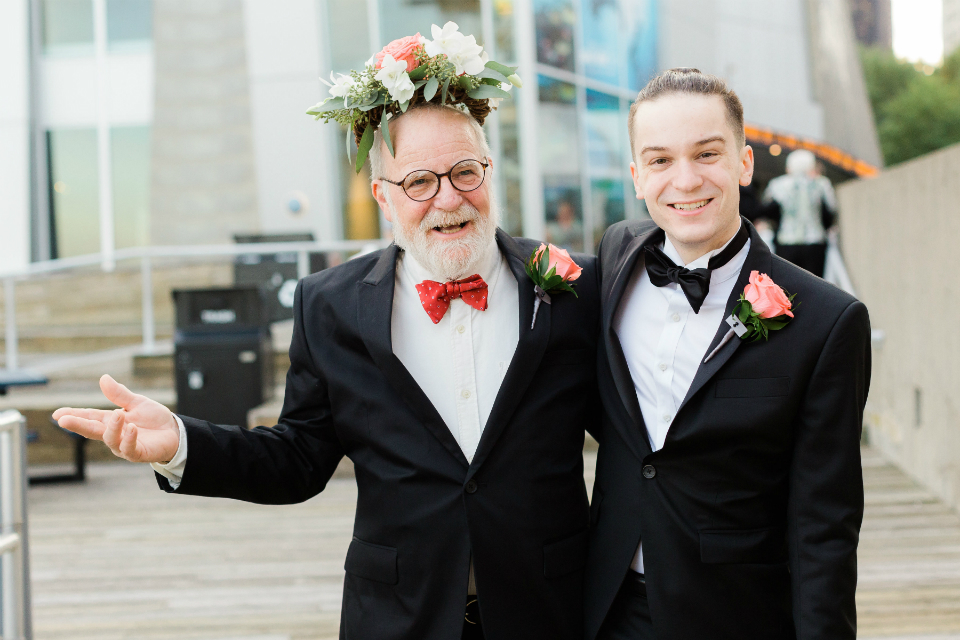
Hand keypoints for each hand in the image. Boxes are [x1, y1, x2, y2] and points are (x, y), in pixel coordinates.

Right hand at [53, 374, 179, 462]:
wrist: (174, 432)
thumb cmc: (153, 419)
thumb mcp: (137, 402)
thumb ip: (119, 394)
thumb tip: (103, 378)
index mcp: (111, 420)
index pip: (89, 417)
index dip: (73, 415)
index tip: (56, 414)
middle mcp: (114, 434)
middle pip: (92, 430)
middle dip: (78, 425)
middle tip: (64, 420)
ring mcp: (124, 445)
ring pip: (111, 439)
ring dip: (112, 427)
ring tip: (118, 414)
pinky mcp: (137, 453)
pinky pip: (129, 448)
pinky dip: (129, 438)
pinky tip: (132, 427)